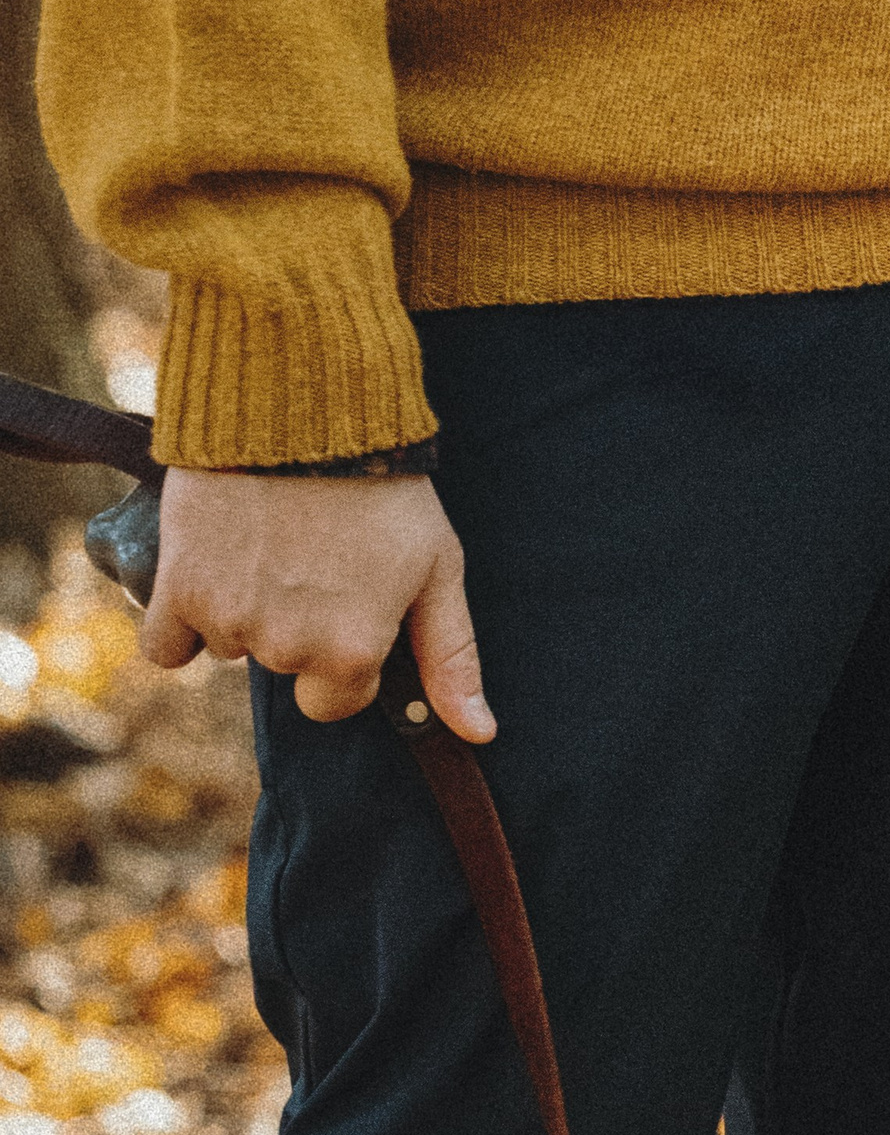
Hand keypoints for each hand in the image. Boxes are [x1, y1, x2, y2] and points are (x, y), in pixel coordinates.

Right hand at [139, 468, 493, 738]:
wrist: (295, 401)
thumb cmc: (380, 484)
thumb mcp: (437, 569)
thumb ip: (452, 658)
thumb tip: (477, 733)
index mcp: (350, 653)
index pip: (335, 701)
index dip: (343, 655)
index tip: (345, 605)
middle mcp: (288, 646)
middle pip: (284, 667)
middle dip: (294, 627)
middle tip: (305, 559)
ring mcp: (230, 618)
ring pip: (230, 646)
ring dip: (240, 611)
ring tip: (262, 545)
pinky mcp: (179, 585)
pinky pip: (167, 646)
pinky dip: (179, 624)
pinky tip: (204, 582)